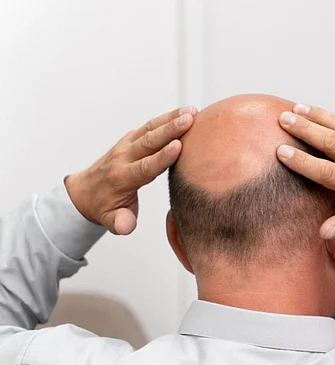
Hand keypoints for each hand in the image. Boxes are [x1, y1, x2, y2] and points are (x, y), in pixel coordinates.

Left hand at [65, 106, 196, 234]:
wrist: (84, 192)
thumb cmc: (103, 208)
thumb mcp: (109, 221)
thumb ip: (120, 223)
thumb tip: (126, 226)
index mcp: (121, 178)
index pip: (145, 166)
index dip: (162, 157)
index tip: (178, 146)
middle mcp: (123, 157)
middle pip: (149, 141)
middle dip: (170, 129)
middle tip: (190, 119)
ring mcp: (126, 145)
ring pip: (150, 128)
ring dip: (171, 118)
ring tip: (192, 111)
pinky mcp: (131, 139)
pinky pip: (149, 126)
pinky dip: (167, 118)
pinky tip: (185, 113)